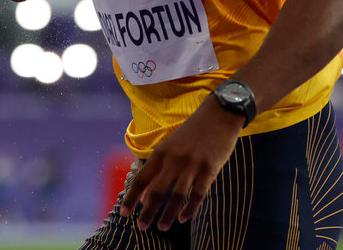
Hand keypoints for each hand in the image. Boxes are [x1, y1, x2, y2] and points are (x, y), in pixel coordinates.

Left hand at [119, 95, 243, 230]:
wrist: (219, 114)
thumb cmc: (193, 132)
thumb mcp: (171, 147)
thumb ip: (157, 170)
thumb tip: (145, 197)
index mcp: (161, 153)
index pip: (141, 179)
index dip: (131, 198)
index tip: (124, 213)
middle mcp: (174, 160)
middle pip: (157, 191)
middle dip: (148, 212)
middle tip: (142, 228)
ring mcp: (192, 165)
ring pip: (177, 196)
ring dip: (168, 215)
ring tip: (162, 228)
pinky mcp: (210, 169)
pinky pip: (198, 194)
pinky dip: (190, 209)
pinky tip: (183, 218)